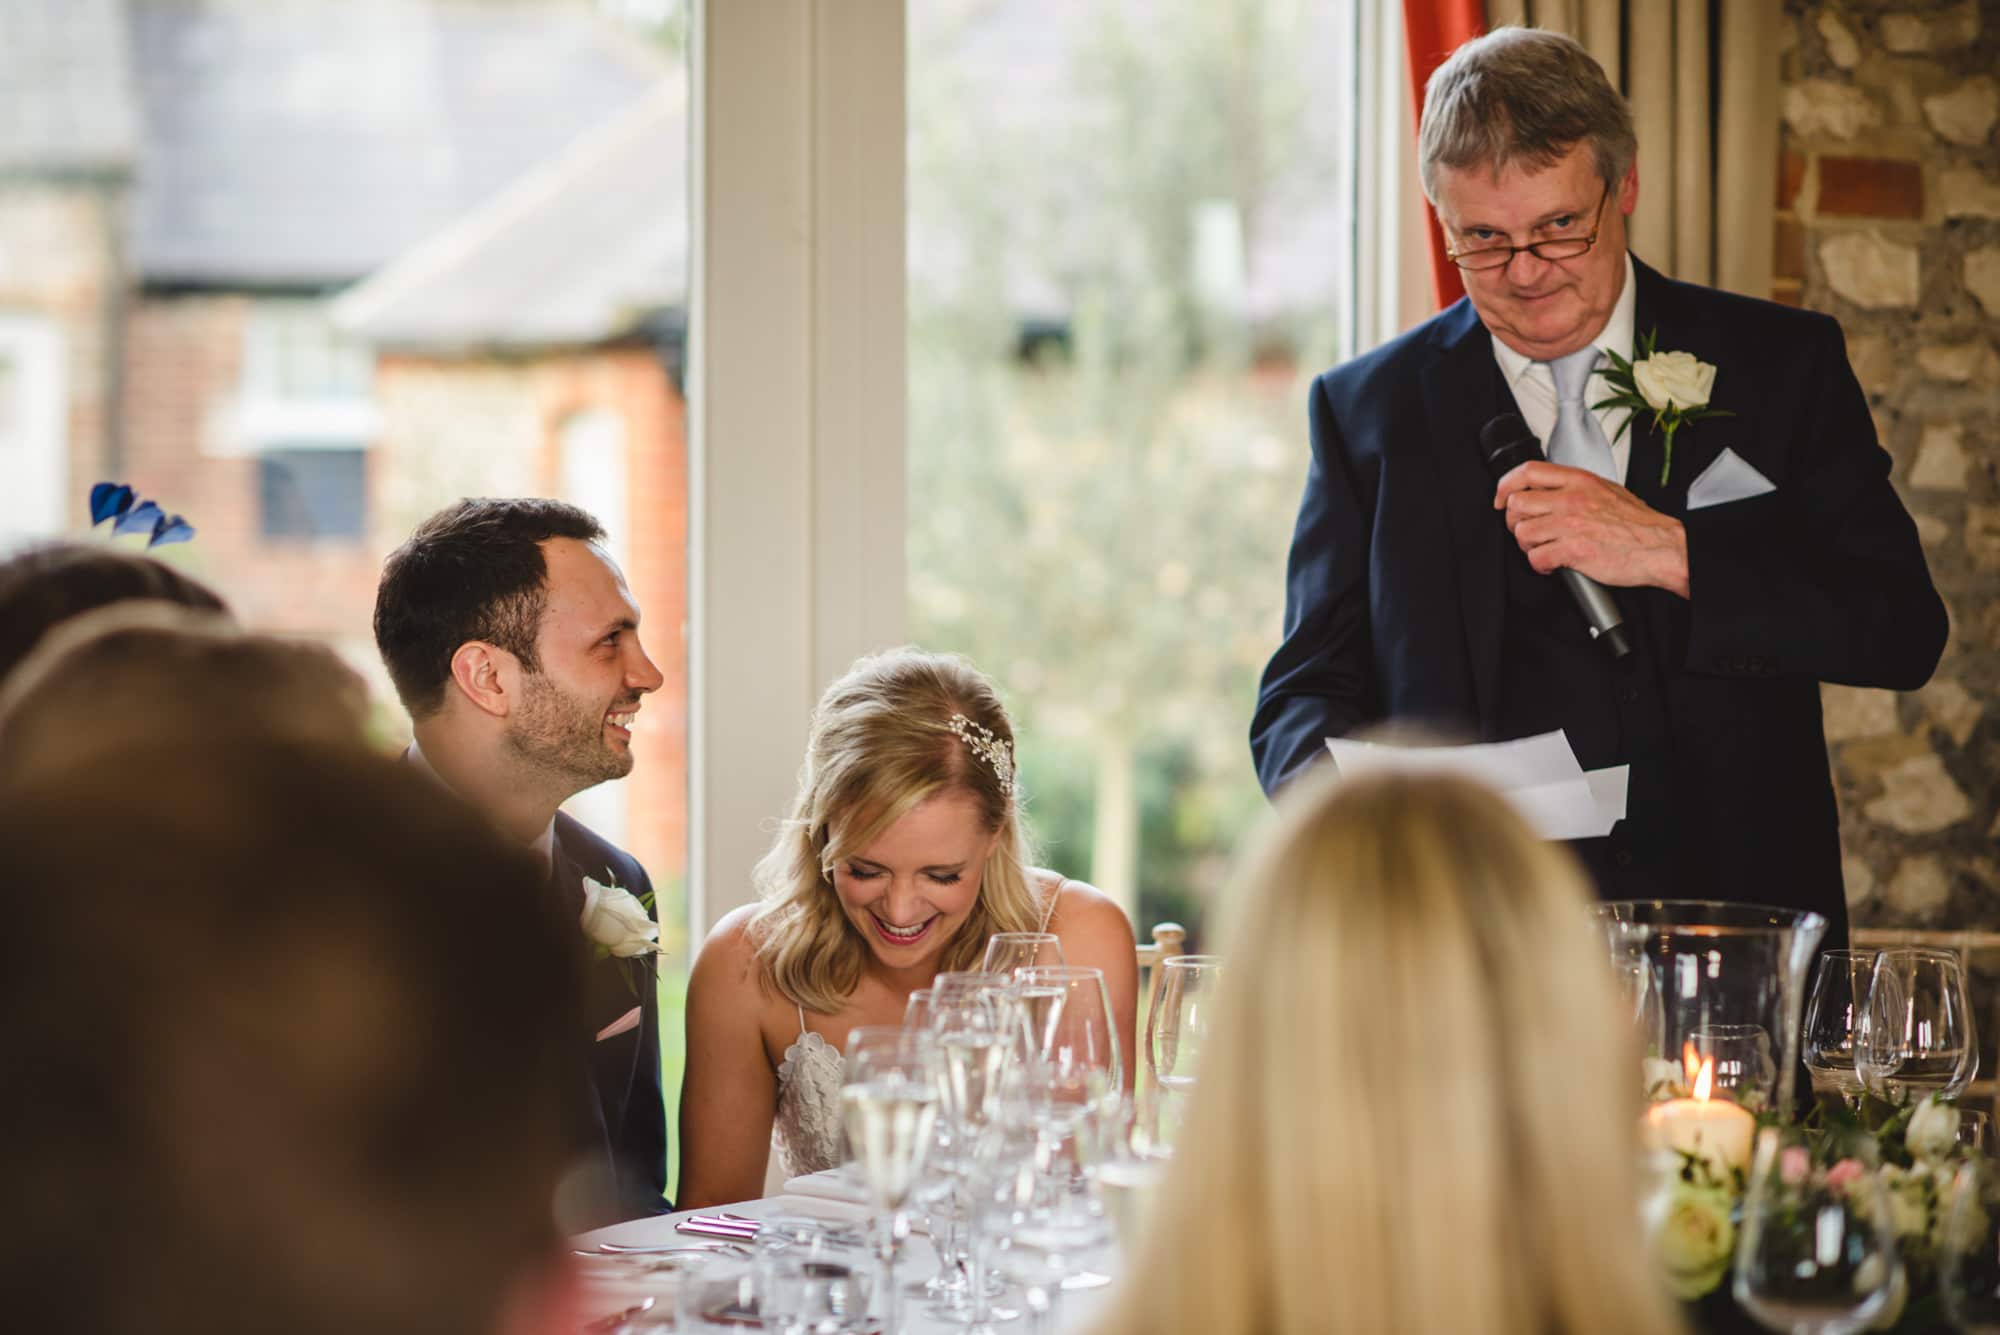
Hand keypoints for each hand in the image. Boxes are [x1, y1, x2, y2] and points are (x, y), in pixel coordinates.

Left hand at [1493, 461, 1688, 598]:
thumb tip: (1551, 490)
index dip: (1506, 485)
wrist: (1660, 546)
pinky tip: (1551, 565)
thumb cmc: (1638, 523)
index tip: (1502, 498)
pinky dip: (1539, 565)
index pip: (1528, 471)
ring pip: (1522, 532)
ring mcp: (1571, 524)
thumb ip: (1577, 487)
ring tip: (1542, 549)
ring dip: (1527, 545)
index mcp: (1579, 480)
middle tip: (1526, 531)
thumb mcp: (1607, 489)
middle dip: (1514, 521)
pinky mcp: (1573, 550)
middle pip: (1517, 504)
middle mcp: (1572, 499)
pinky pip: (1536, 557)